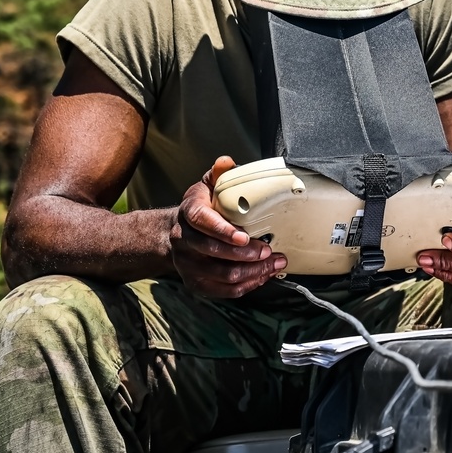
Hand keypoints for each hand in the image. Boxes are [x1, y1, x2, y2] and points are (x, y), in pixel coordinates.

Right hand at [171, 156, 287, 297]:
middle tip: (269, 251)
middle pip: (213, 252)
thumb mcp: (207, 186)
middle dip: (245, 255)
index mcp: (189, 213)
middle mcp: (184, 241)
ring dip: (252, 272)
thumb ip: (219, 174)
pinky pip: (222, 291)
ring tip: (275, 264)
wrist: (176, 233)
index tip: (245, 236)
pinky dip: (246, 286)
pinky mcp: (196, 282)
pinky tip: (263, 276)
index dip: (223, 231)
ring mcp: (188, 264)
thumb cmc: (201, 207)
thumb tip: (226, 162)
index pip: (202, 222)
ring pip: (222, 275)